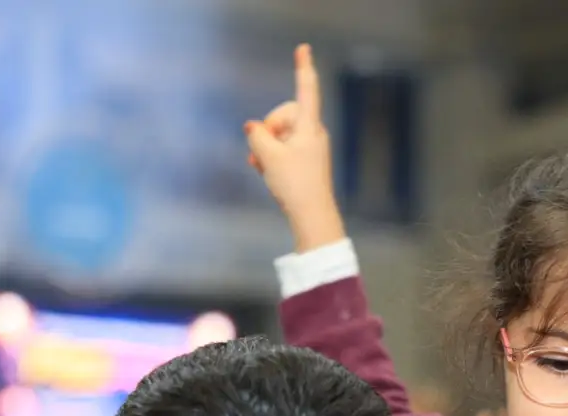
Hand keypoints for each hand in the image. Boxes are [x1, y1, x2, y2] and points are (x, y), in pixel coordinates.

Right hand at [245, 44, 345, 252]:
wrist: (312, 215)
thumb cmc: (294, 184)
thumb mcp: (268, 157)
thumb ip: (257, 137)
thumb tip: (253, 128)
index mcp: (308, 126)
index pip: (306, 90)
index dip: (303, 68)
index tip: (303, 48)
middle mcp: (313, 132)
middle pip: (284, 115)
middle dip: (269, 129)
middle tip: (262, 152)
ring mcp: (310, 147)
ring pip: (281, 136)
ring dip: (267, 148)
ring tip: (264, 169)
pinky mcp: (306, 161)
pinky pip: (284, 149)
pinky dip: (273, 157)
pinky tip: (265, 172)